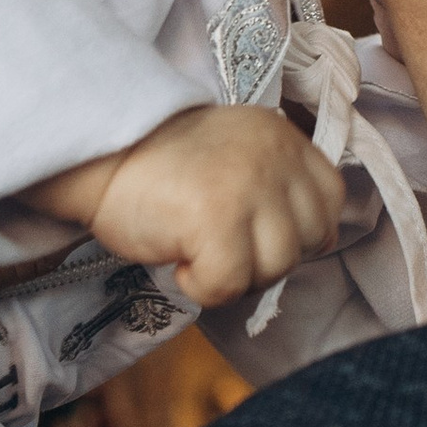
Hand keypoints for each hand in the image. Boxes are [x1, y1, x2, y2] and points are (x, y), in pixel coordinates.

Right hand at [38, 106, 342, 307]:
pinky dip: (202, 288)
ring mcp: (250, 187)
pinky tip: (178, 260)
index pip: (330, 199)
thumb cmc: (157, 164)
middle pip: (311, 240)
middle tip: (220, 246)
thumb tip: (312, 243)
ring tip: (195, 250)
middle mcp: (274, 157)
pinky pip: (231, 286)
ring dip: (235, 275)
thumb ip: (276, 185)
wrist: (95, 153)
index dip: (299, 230)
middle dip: (267, 257)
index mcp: (282, 138)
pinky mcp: (217, 219)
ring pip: (277, 268)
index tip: (255, 234)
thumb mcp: (235, 155)